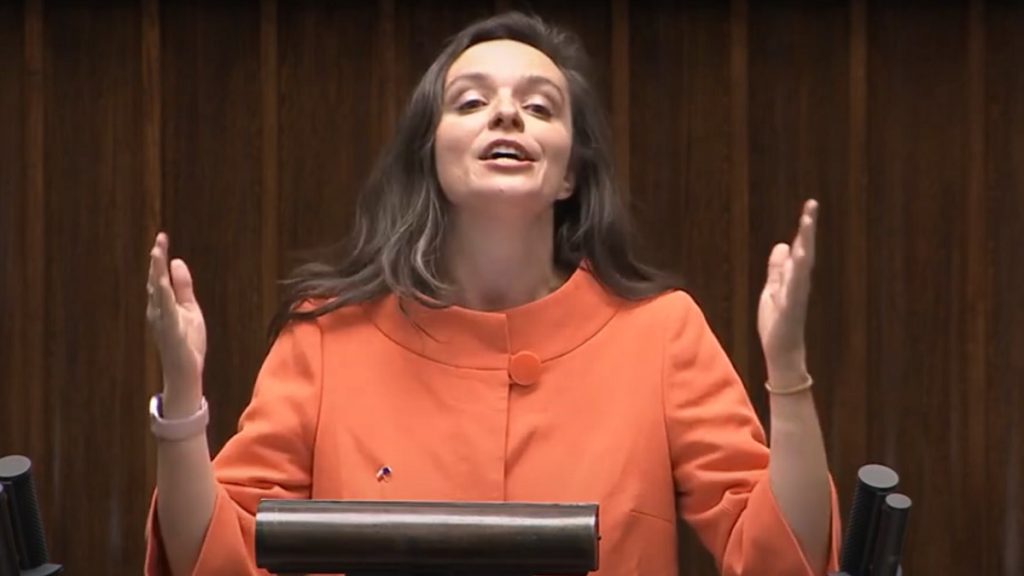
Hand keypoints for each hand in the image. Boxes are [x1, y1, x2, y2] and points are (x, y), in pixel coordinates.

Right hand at [146, 232, 206, 408]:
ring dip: (157, 273)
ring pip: (158, 293)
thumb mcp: (189, 308)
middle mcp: (158, 310)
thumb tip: (176, 261)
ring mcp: (163, 321)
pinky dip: (165, 297)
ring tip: (157, 254)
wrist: (185, 371)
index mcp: (162, 304)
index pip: (160, 276)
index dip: (160, 257)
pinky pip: (167, 312)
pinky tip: (163, 284)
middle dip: (157, 261)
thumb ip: (183, 286)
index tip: (161, 237)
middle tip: (158, 241)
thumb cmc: (186, 341)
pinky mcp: (171, 333)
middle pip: (156, 280)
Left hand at [757, 200, 817, 383]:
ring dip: (805, 246)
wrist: (781, 351)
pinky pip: (794, 289)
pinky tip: (797, 260)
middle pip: (806, 251)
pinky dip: (795, 275)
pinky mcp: (789, 309)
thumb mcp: (773, 289)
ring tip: (806, 225)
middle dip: (808, 229)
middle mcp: (799, 283)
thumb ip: (778, 269)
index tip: (810, 205)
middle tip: (812, 206)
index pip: (801, 248)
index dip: (805, 228)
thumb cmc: (778, 323)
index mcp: (794, 278)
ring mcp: (796, 296)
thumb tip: (783, 244)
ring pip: (803, 267)